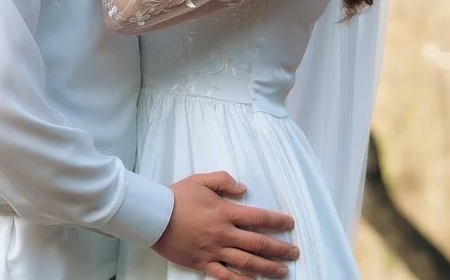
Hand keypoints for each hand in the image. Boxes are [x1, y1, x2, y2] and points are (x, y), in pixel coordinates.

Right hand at [152, 171, 298, 279]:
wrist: (155, 217)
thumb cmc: (177, 197)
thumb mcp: (200, 180)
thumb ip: (224, 181)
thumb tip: (243, 188)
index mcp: (225, 212)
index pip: (258, 217)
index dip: (277, 221)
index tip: (290, 223)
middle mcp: (224, 234)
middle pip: (258, 243)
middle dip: (280, 248)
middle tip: (294, 252)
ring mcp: (215, 251)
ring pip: (247, 262)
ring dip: (268, 267)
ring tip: (283, 271)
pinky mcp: (204, 263)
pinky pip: (226, 277)